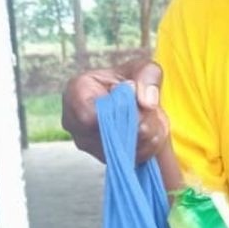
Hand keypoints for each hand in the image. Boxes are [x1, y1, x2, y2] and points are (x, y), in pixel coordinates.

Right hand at [63, 57, 178, 190]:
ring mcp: (86, 143)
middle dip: (140, 125)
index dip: (121, 113)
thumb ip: (148, 78)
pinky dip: (149, 147)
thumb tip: (147, 103)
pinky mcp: (103, 157)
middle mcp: (74, 121)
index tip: (139, 102)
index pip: (90, 116)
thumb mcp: (144, 68)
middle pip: (108, 135)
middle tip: (155, 113)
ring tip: (153, 119)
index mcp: (76, 91)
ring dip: (148, 136)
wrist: (133, 99)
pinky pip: (131, 158)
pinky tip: (151, 132)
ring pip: (122, 149)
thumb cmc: (133, 79)